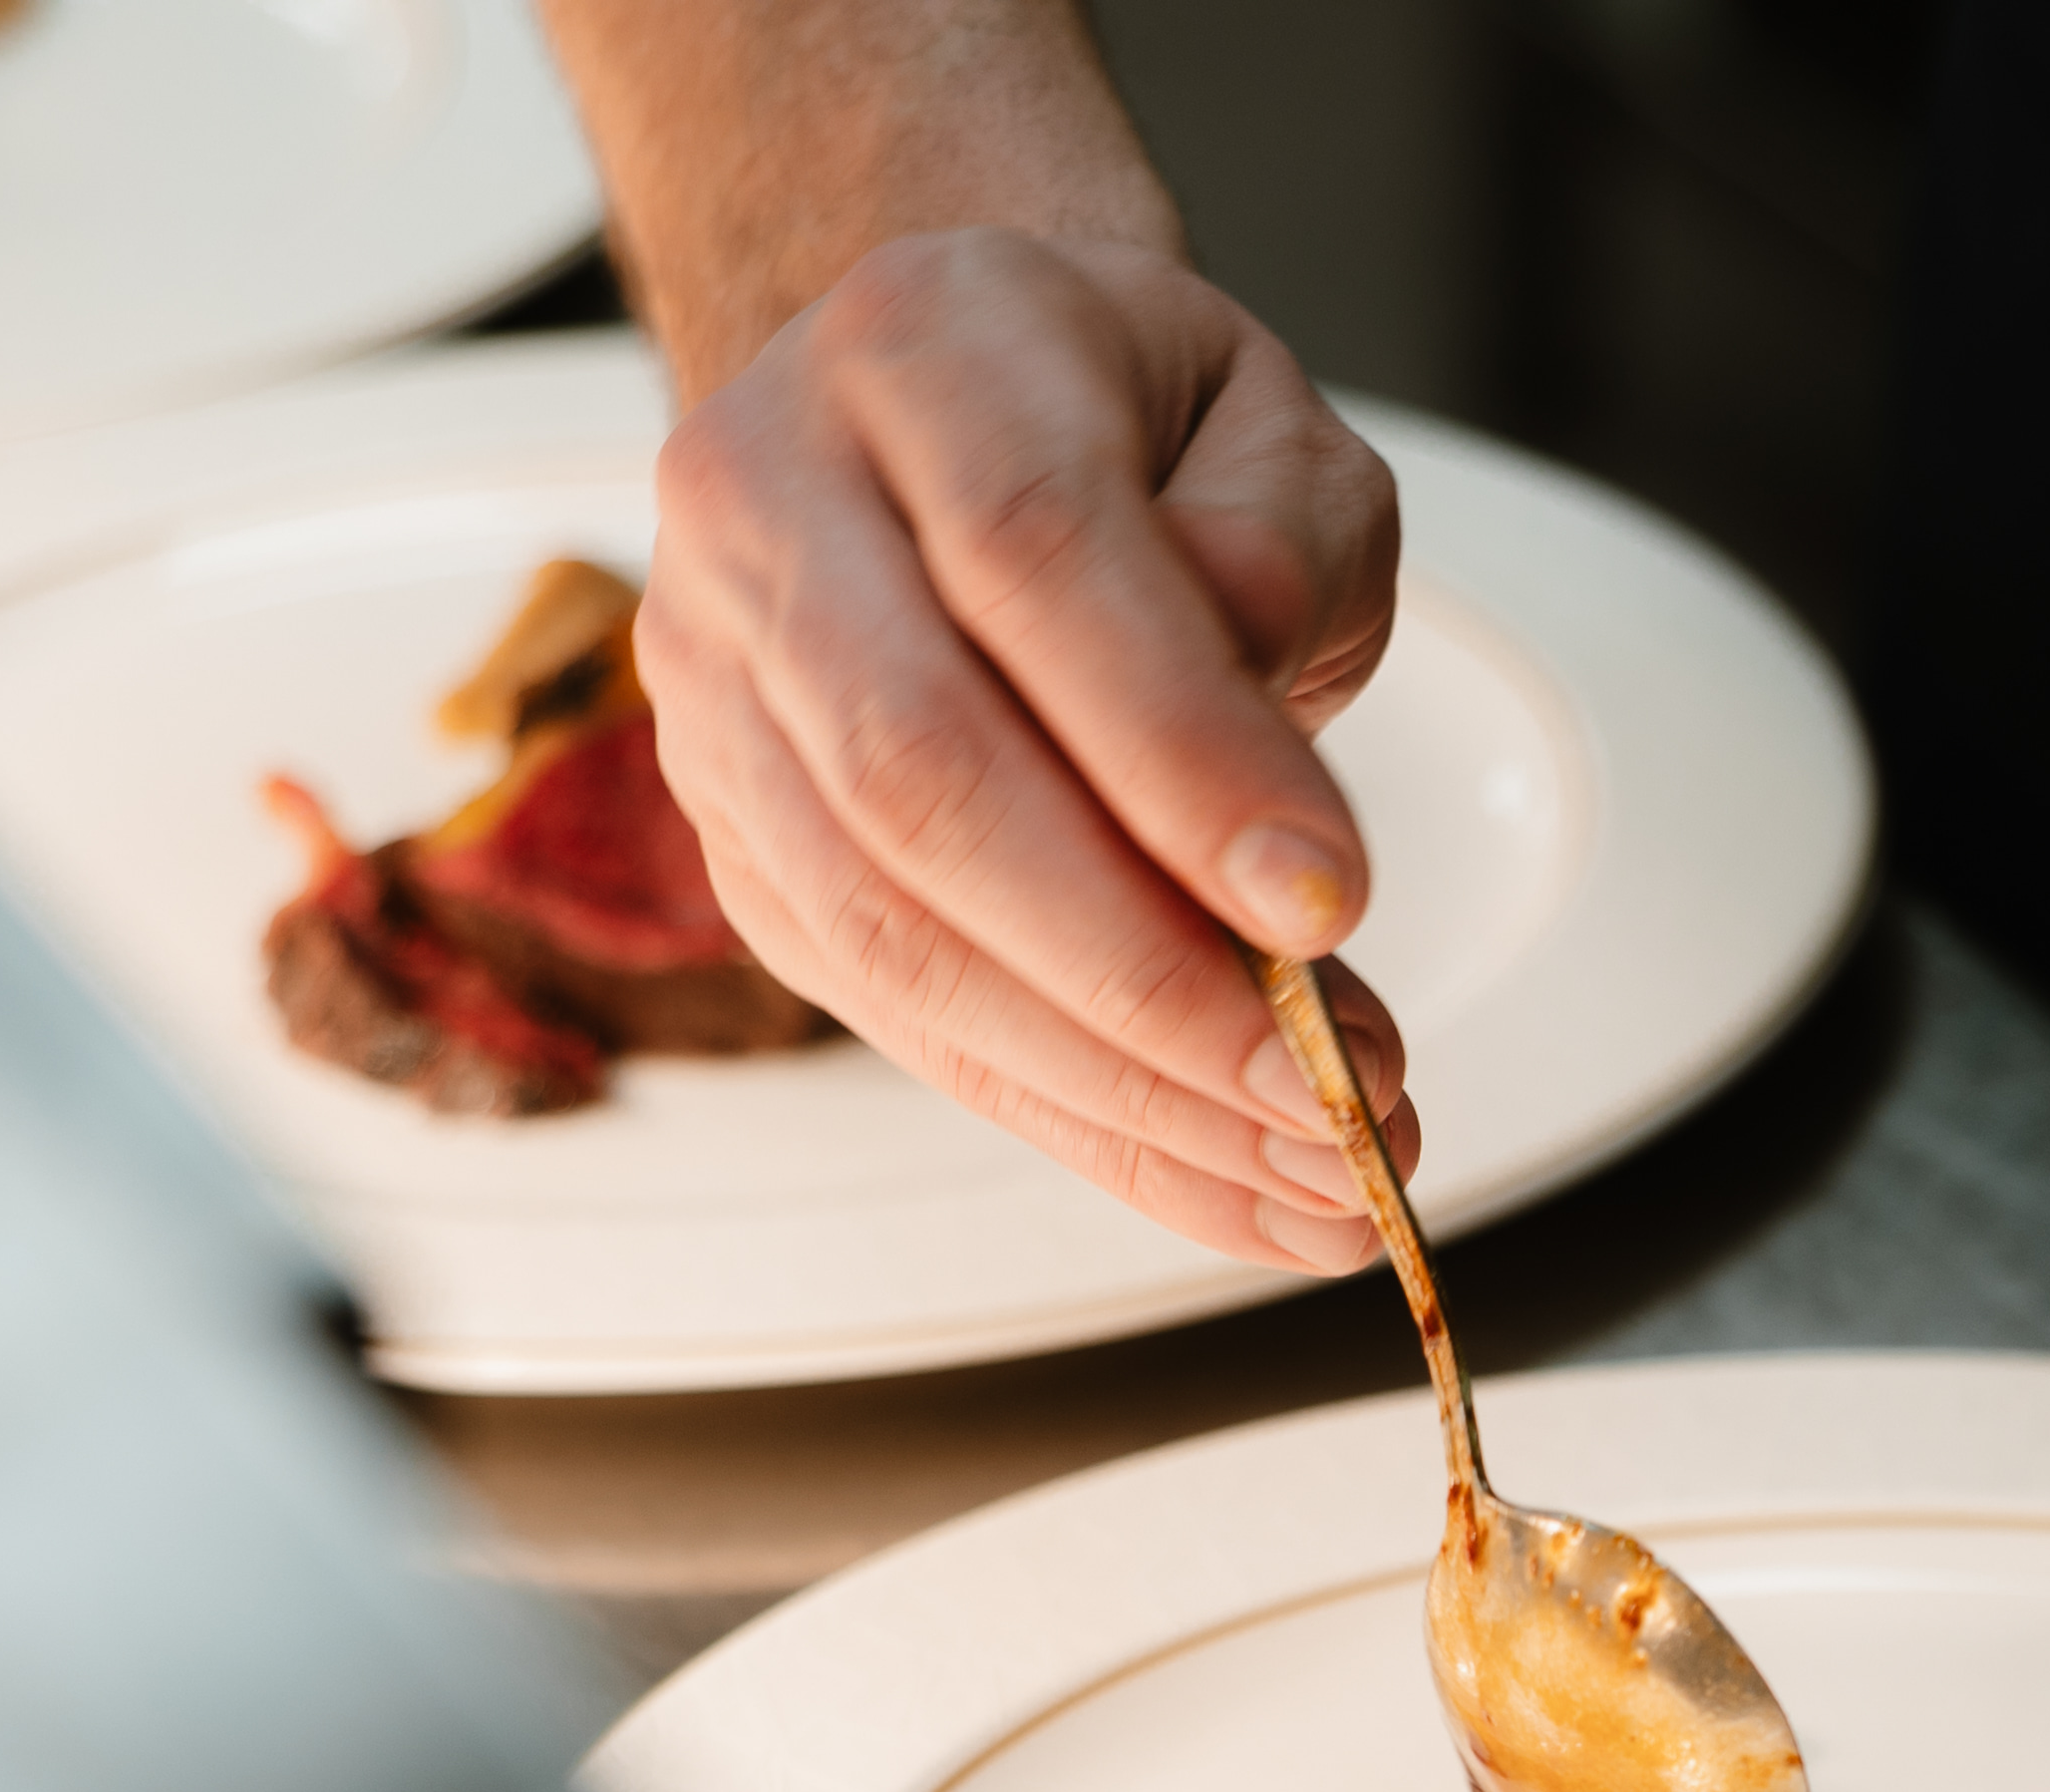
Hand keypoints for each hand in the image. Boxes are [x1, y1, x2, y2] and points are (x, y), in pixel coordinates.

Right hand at [639, 223, 1420, 1270]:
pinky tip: (1230, 1183)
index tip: (1331, 908)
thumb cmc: (1136, 429)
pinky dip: (1076, 1118)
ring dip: (1119, 1087)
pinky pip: (895, 1010)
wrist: (957, 419)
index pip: (1035, 558)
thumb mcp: (1266, 424)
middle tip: (1328, 1098)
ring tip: (1319, 1177)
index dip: (1181, 752)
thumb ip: (1280, 540)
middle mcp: (766, 505)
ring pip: (888, 925)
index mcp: (917, 349)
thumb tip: (1250, 719)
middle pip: (924, 773)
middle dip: (1142, 973)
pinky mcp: (738, 838)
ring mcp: (718, 685)